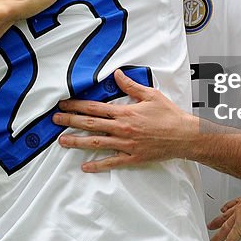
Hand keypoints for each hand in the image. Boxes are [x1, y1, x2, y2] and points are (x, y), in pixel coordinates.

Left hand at [53, 69, 195, 171]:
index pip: (95, 108)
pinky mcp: (133, 157)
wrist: (185, 136)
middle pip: (90, 124)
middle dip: (70, 121)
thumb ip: (131, 86)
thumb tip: (117, 74)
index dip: (77, 106)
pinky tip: (85, 166)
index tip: (64, 104)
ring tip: (62, 141)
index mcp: (125, 112)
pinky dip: (98, 165)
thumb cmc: (170, 115)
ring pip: (96, 143)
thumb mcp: (151, 95)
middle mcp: (122, 128)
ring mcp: (126, 144)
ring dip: (77, 142)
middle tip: (55, 120)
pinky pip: (112, 162)